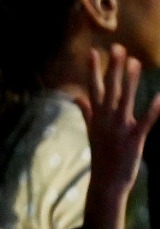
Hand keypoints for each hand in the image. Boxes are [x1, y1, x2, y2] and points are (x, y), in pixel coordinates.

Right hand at [74, 43, 159, 228]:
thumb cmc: (101, 156)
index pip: (93, 87)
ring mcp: (119, 128)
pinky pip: (145, 122)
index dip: (93, 69)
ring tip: (135, 63)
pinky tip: (159, 98)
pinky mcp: (133, 139)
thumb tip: (77, 97)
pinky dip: (153, 110)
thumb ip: (86, 112)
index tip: (93, 51)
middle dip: (113, 68)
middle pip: (109, 89)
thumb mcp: (91, 132)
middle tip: (118, 48)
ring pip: (124, 99)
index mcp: (96, 116)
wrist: (106, 181)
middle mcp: (105, 119)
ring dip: (129, 81)